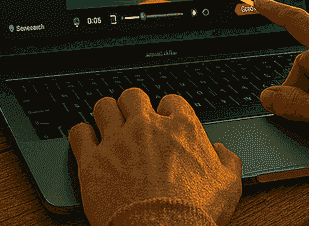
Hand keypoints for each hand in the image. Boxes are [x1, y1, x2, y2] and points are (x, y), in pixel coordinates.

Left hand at [68, 88, 241, 225]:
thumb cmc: (194, 212)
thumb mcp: (228, 187)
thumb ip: (228, 162)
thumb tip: (222, 151)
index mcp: (181, 128)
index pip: (171, 100)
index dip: (167, 111)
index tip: (164, 123)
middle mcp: (147, 126)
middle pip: (133, 95)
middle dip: (132, 105)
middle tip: (132, 120)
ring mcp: (118, 141)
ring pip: (103, 106)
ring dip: (106, 114)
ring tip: (107, 125)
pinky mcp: (93, 160)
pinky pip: (79, 133)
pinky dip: (82, 135)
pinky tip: (86, 142)